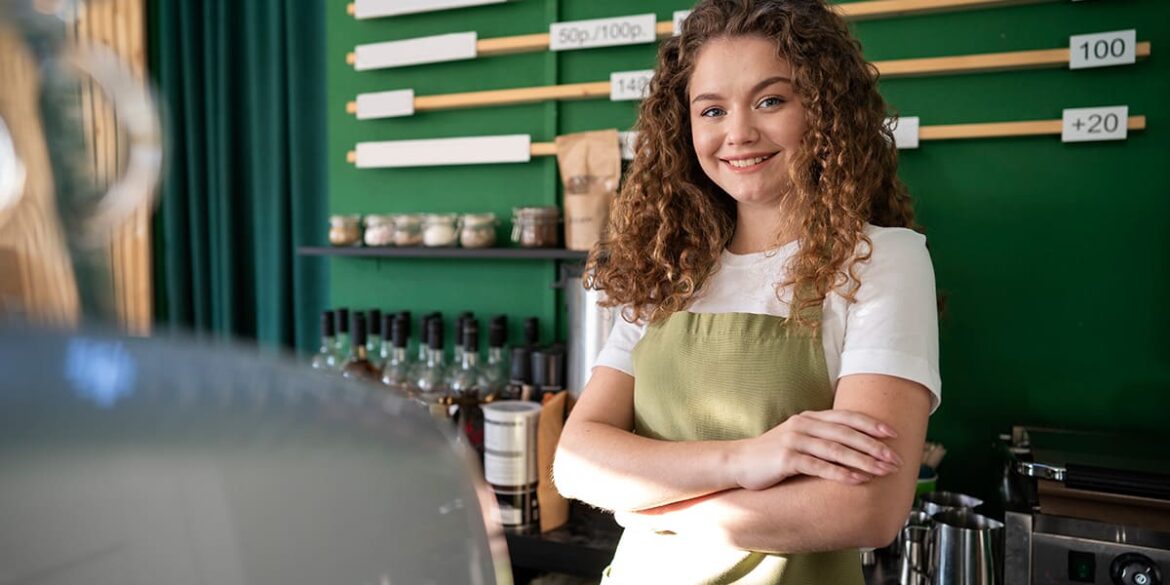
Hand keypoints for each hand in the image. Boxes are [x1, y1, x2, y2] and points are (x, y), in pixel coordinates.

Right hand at [730, 409, 901, 489]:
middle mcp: (803, 425)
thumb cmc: (773, 454)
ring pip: (835, 449)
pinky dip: (839, 472)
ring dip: (863, 460)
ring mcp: (794, 440)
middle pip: (846, 433)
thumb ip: (823, 438)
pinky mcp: (786, 459)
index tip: (893, 435)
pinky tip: (857, 479)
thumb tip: (855, 446)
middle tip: (895, 459)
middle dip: (874, 446)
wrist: (739, 462)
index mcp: (809, 418)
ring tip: (882, 470)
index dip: (871, 425)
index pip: (846, 417)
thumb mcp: (799, 439)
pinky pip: (818, 465)